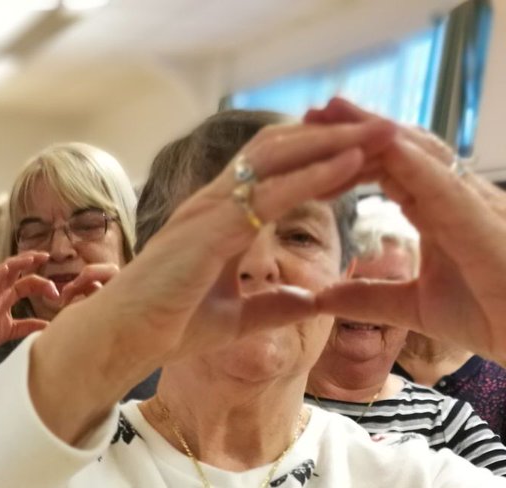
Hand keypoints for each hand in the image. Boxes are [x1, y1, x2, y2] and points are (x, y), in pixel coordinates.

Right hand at [0, 251, 53, 357]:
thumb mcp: (13, 330)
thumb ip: (29, 326)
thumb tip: (48, 325)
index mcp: (8, 296)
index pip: (27, 282)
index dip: (43, 283)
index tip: (56, 291)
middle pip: (15, 268)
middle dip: (30, 258)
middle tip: (46, 255)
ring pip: (2, 271)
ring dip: (16, 262)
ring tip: (30, 258)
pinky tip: (5, 268)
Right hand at [29, 116, 396, 442]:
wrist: (122, 341)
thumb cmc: (164, 328)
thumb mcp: (234, 319)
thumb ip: (272, 307)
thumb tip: (311, 303)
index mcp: (216, 218)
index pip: (274, 169)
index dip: (318, 156)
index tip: (364, 156)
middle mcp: (212, 203)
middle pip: (280, 148)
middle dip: (333, 134)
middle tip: (384, 127)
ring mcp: (208, 211)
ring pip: (279, 157)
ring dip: (334, 142)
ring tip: (382, 133)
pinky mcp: (210, 230)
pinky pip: (271, 192)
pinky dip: (314, 174)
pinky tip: (352, 165)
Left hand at [304, 99, 505, 360]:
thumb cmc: (491, 316)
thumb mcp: (414, 307)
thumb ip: (368, 298)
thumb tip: (322, 297)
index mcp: (439, 211)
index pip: (390, 169)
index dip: (351, 153)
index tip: (310, 142)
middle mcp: (456, 196)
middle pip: (401, 150)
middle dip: (357, 128)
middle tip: (313, 111)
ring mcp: (472, 201)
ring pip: (419, 154)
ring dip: (375, 131)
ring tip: (335, 111)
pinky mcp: (483, 217)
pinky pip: (443, 181)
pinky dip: (411, 160)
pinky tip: (380, 142)